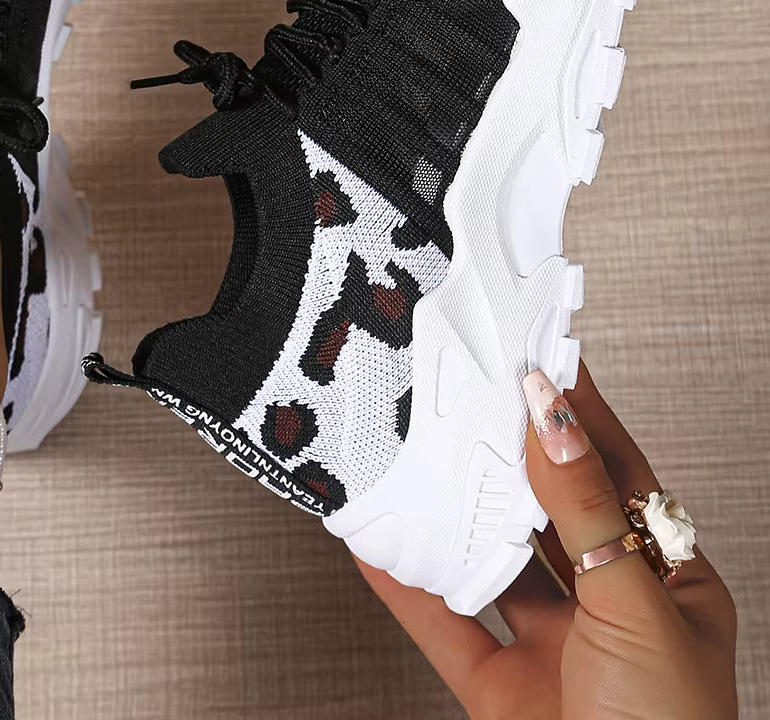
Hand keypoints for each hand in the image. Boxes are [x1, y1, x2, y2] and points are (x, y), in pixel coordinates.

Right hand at [357, 364, 737, 718]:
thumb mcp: (639, 609)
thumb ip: (586, 513)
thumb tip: (553, 420)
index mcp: (667, 582)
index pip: (616, 473)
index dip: (578, 414)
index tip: (539, 358)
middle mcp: (606, 607)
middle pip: (545, 510)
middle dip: (506, 455)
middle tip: (467, 394)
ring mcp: (551, 648)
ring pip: (490, 561)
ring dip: (452, 513)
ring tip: (415, 455)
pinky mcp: (499, 689)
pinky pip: (444, 622)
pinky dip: (406, 583)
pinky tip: (379, 543)